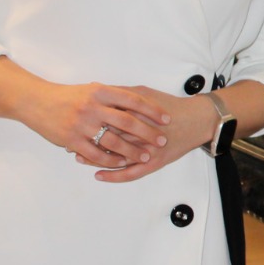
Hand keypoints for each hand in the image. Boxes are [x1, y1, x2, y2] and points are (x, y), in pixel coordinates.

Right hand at [22, 81, 172, 171]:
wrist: (36, 102)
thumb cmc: (68, 96)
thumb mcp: (91, 90)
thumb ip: (113, 96)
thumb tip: (139, 101)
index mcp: (99, 92)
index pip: (132, 100)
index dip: (151, 110)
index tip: (166, 118)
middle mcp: (91, 108)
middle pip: (127, 122)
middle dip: (147, 132)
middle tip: (162, 140)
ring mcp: (81, 125)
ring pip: (113, 141)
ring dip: (132, 151)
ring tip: (146, 156)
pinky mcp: (72, 141)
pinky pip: (96, 154)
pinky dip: (111, 160)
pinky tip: (122, 163)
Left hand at [79, 86, 216, 183]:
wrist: (196, 121)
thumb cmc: (170, 106)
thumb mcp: (145, 93)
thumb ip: (121, 92)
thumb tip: (97, 88)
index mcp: (135, 114)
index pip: (105, 118)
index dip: (87, 121)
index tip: (71, 121)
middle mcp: (139, 133)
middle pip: (106, 138)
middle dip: (86, 140)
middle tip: (67, 141)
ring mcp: (146, 150)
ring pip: (115, 157)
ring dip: (95, 159)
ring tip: (78, 157)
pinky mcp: (153, 163)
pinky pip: (130, 173)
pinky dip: (113, 176)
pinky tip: (99, 175)